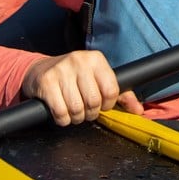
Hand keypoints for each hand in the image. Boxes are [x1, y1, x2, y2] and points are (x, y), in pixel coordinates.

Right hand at [20, 49, 141, 124]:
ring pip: (77, 109)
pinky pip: (61, 112)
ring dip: (76, 117)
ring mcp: (61, 70)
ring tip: (73, 110)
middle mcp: (79, 60)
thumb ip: (121, 94)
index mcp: (96, 59)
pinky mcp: (46, 82)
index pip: (111, 90)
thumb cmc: (74, 78)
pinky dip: (62, 119)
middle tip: (84, 109)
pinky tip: (61, 111)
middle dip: (90, 113)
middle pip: (94, 102)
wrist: (39, 71)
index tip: (101, 104)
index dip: (107, 104)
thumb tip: (139, 110)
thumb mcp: (97, 80)